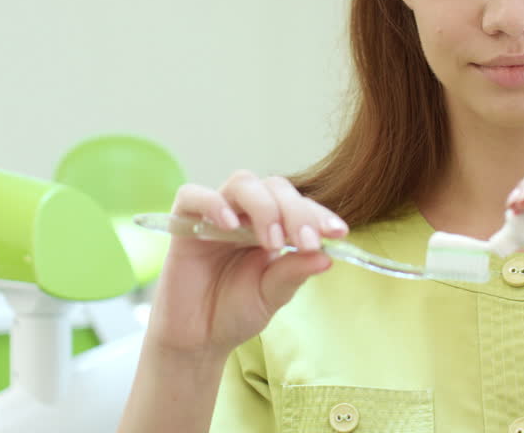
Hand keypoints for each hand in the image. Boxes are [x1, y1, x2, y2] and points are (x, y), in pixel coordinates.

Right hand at [144, 171, 348, 356]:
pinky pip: (193, 196)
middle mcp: (246, 215)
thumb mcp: (271, 295)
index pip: (299, 205)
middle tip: (306, 241)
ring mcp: (216, 215)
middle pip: (275, 187)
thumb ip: (293, 273)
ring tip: (272, 241)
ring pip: (243, 183)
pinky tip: (228, 225)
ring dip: (263, 206)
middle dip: (296, 211)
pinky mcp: (184, 222)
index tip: (339, 232)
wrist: (197, 339)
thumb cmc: (235, 312)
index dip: (319, 214)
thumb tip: (327, 257)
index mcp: (273, 227)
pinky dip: (212, 203)